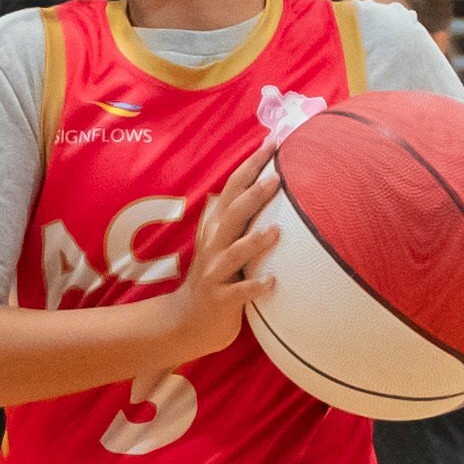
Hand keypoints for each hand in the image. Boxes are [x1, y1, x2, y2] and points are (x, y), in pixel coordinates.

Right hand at [159, 154, 284, 367]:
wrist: (185, 321)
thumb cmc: (211, 279)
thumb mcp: (217, 244)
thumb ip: (227, 217)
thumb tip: (234, 187)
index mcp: (216, 230)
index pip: (233, 190)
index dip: (250, 166)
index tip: (272, 142)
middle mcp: (214, 247)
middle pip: (232, 215)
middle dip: (253, 195)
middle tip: (277, 175)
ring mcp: (215, 274)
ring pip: (234, 254)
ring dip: (254, 242)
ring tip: (276, 230)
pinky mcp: (220, 300)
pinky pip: (239, 293)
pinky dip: (255, 287)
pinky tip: (273, 281)